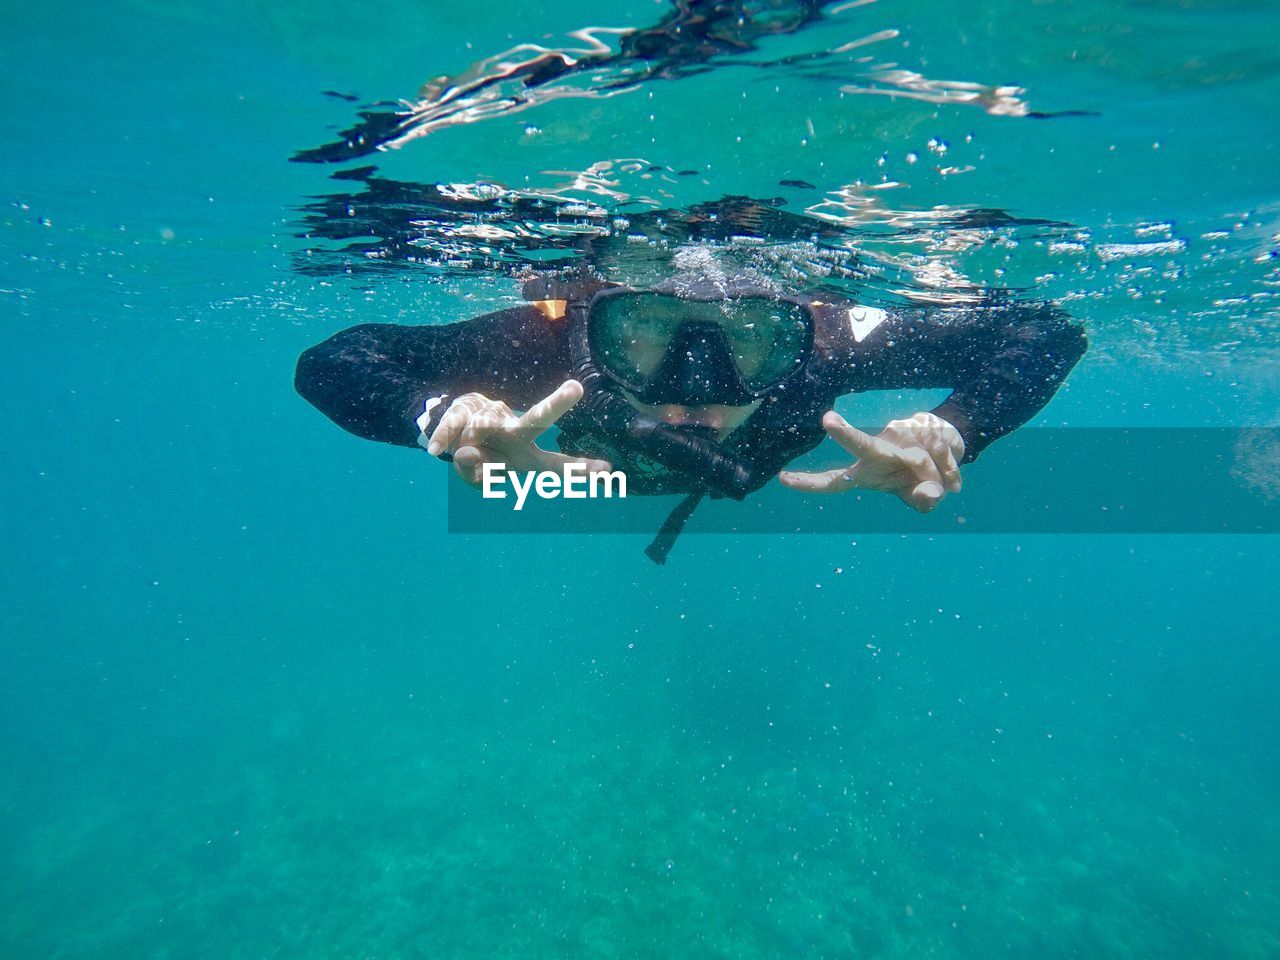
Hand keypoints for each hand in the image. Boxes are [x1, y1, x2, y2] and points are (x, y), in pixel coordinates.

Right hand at [426, 380, 611, 488]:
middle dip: (555, 404)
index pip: (555, 465)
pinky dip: (442, 439)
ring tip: (461, 453)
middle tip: (577, 387)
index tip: (607, 470)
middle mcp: (515, 434)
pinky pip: (452, 425)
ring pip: (480, 427)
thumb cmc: (478, 460)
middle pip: (536, 418)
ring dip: (465, 446)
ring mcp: (492, 418)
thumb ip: (477, 474)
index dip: (579, 470)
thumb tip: (468, 451)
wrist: (450, 433)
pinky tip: (435, 449)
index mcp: (525, 458)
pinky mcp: (467, 408)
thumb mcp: (478, 479)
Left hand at [779, 411, 964, 512]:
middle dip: (846, 434)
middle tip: (827, 419)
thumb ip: (921, 500)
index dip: (810, 483)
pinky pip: (942, 451)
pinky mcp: (922, 424)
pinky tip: (953, 471)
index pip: (834, 481)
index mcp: (867, 473)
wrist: (947, 449)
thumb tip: (929, 492)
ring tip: (948, 485)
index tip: (783, 478)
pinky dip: (953, 467)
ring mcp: (899, 435)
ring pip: (921, 459)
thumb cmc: (918, 479)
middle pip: (863, 444)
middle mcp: (877, 452)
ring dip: (939, 476)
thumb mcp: (919, 498)